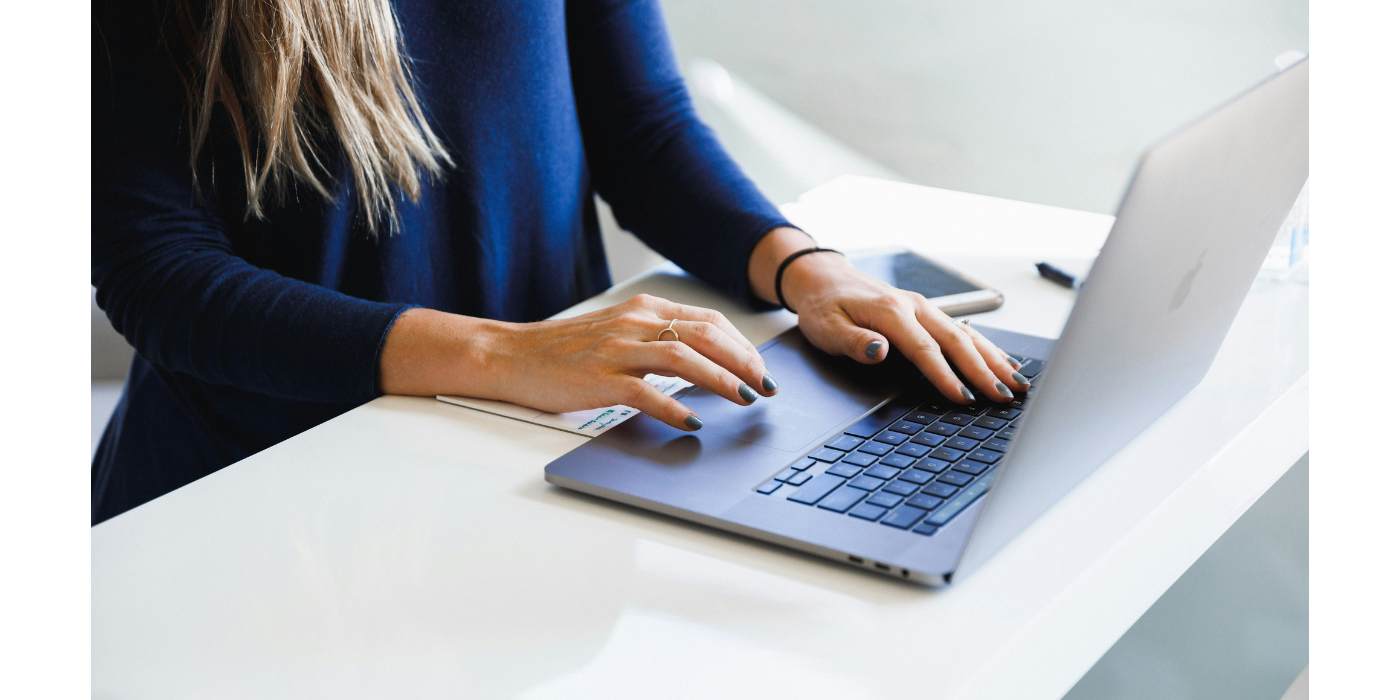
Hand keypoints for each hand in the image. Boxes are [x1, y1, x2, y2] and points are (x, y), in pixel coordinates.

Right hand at [379, 295, 776, 430]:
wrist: (512, 355)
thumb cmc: (565, 351)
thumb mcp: (618, 332)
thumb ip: (656, 340)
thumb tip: (705, 362)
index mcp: (643, 309)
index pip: (708, 320)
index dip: (742, 344)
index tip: (761, 368)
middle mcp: (634, 323)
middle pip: (705, 334)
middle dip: (744, 361)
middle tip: (766, 386)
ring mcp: (617, 350)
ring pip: (684, 357)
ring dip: (721, 379)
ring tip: (744, 399)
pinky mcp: (600, 379)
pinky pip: (646, 393)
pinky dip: (674, 407)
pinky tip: (693, 422)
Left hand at [748, 228, 1027, 403]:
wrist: (824, 278)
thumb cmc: (824, 307)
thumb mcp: (827, 328)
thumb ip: (855, 341)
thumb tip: (880, 351)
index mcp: (891, 311)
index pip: (925, 349)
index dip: (946, 376)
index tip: (964, 398)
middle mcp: (914, 307)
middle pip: (957, 341)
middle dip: (984, 371)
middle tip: (1005, 397)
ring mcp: (924, 308)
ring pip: (967, 334)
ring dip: (993, 359)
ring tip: (1017, 383)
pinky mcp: (927, 312)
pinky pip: (963, 330)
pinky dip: (986, 347)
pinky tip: (1003, 362)